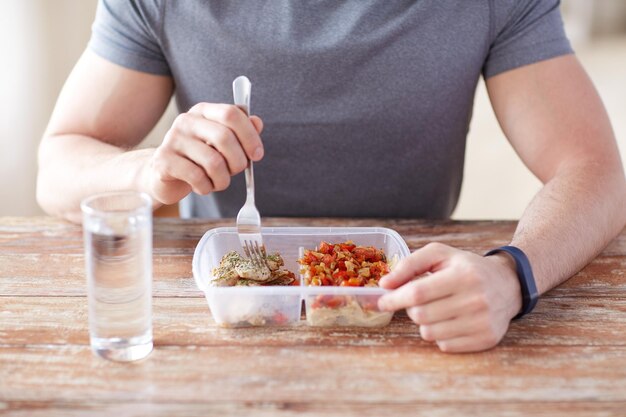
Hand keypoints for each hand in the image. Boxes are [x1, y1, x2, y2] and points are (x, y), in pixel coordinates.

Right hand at [145, 103, 263, 204]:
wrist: (164, 174)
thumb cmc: (199, 158)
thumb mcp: (222, 144)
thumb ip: (241, 132)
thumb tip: (257, 122)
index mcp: (203, 111)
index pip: (231, 113)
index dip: (250, 135)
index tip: (258, 155)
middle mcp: (186, 121)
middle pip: (224, 137)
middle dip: (238, 161)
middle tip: (236, 172)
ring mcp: (172, 139)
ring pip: (213, 162)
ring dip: (223, 179)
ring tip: (218, 182)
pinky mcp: (164, 161)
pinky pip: (197, 177)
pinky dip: (207, 187)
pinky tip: (203, 187)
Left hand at [377, 242, 521, 352]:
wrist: (507, 284)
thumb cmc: (466, 267)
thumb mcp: (439, 254)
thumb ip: (409, 265)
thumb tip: (385, 284)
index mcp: (463, 275)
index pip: (418, 293)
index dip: (394, 299)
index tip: (381, 301)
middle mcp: (476, 300)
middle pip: (421, 315)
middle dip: (412, 308)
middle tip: (420, 300)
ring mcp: (482, 322)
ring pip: (429, 333)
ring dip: (425, 322)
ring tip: (438, 308)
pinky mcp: (486, 339)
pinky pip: (445, 345)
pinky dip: (440, 334)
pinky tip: (450, 320)